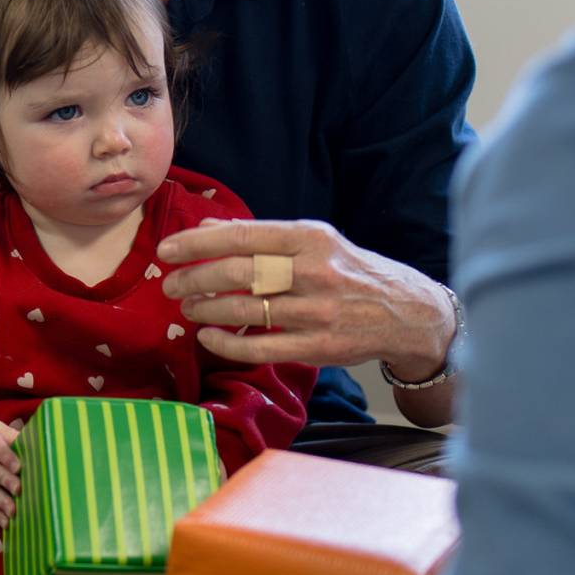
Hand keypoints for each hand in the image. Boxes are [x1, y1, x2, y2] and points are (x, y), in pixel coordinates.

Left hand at [157, 219, 454, 375]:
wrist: (406, 312)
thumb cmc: (350, 271)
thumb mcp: (314, 241)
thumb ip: (261, 236)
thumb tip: (206, 228)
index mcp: (311, 238)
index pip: (243, 236)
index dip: (198, 243)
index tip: (168, 250)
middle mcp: (315, 271)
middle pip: (239, 273)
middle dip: (195, 278)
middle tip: (170, 284)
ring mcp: (317, 312)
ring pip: (246, 309)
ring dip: (206, 309)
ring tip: (187, 307)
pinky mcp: (318, 347)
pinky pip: (261, 347)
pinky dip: (227, 342)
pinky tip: (209, 337)